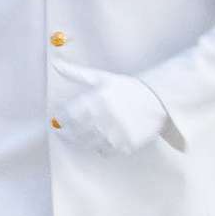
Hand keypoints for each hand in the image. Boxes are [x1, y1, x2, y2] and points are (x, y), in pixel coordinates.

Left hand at [51, 67, 170, 158]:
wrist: (159, 101)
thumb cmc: (128, 88)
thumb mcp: (103, 78)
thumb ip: (77, 73)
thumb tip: (56, 64)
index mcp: (96, 101)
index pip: (68, 115)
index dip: (60, 119)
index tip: (57, 119)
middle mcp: (104, 119)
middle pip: (75, 133)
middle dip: (66, 132)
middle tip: (64, 131)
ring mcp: (114, 134)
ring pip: (87, 144)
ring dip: (82, 141)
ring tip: (83, 135)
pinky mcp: (124, 146)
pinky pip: (103, 151)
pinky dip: (99, 147)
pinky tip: (102, 138)